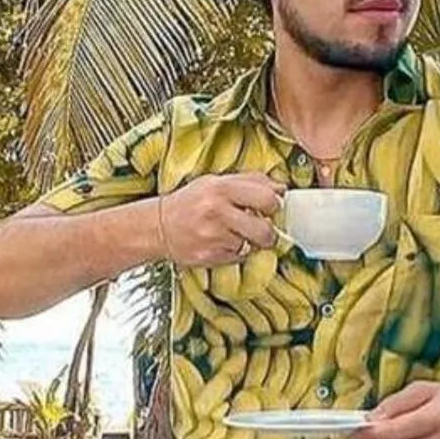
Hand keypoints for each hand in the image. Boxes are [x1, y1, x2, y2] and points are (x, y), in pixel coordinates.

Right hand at [155, 173, 284, 267]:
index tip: (271, 207)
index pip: (267, 197)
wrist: (158, 226)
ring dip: (250, 242)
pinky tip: (222, 242)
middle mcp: (217, 211)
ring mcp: (213, 236)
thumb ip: (250, 181)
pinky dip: (236, 251)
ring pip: (252, 245)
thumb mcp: (216, 182)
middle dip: (269, 231)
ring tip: (236, 234)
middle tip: (262, 227)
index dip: (275, 205)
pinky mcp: (210, 256)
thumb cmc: (190, 202)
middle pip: (265, 229)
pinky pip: (238, 257)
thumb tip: (281, 188)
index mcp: (221, 188)